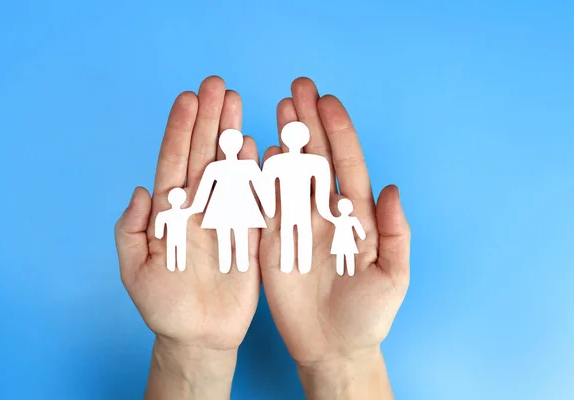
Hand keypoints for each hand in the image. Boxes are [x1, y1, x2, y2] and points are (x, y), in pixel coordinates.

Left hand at [114, 76, 260, 398]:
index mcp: (169, 211)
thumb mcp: (135, 270)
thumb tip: (141, 191)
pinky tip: (254, 145)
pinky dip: (254, 172)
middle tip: (218, 85)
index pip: (174, 161)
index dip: (179, 129)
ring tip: (236, 102)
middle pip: (203, 154)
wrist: (199, 335)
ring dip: (231, 134)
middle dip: (208, 118)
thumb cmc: (164, 306)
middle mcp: (197, 206)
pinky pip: (252, 197)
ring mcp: (224, 216)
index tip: (187, 97)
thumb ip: (133, 230)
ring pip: (228, 167)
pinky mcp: (248, 232)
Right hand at [260, 78, 409, 398]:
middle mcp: (325, 212)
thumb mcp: (392, 276)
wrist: (333, 346)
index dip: (339, 133)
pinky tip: (258, 151)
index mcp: (356, 216)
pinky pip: (265, 205)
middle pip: (316, 159)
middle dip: (309, 123)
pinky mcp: (272, 240)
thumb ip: (394, 232)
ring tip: (279, 107)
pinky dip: (260, 179)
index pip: (347, 165)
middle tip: (299, 87)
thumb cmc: (368, 314)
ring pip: (289, 174)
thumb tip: (390, 188)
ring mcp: (297, 223)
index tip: (328, 102)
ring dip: (285, 141)